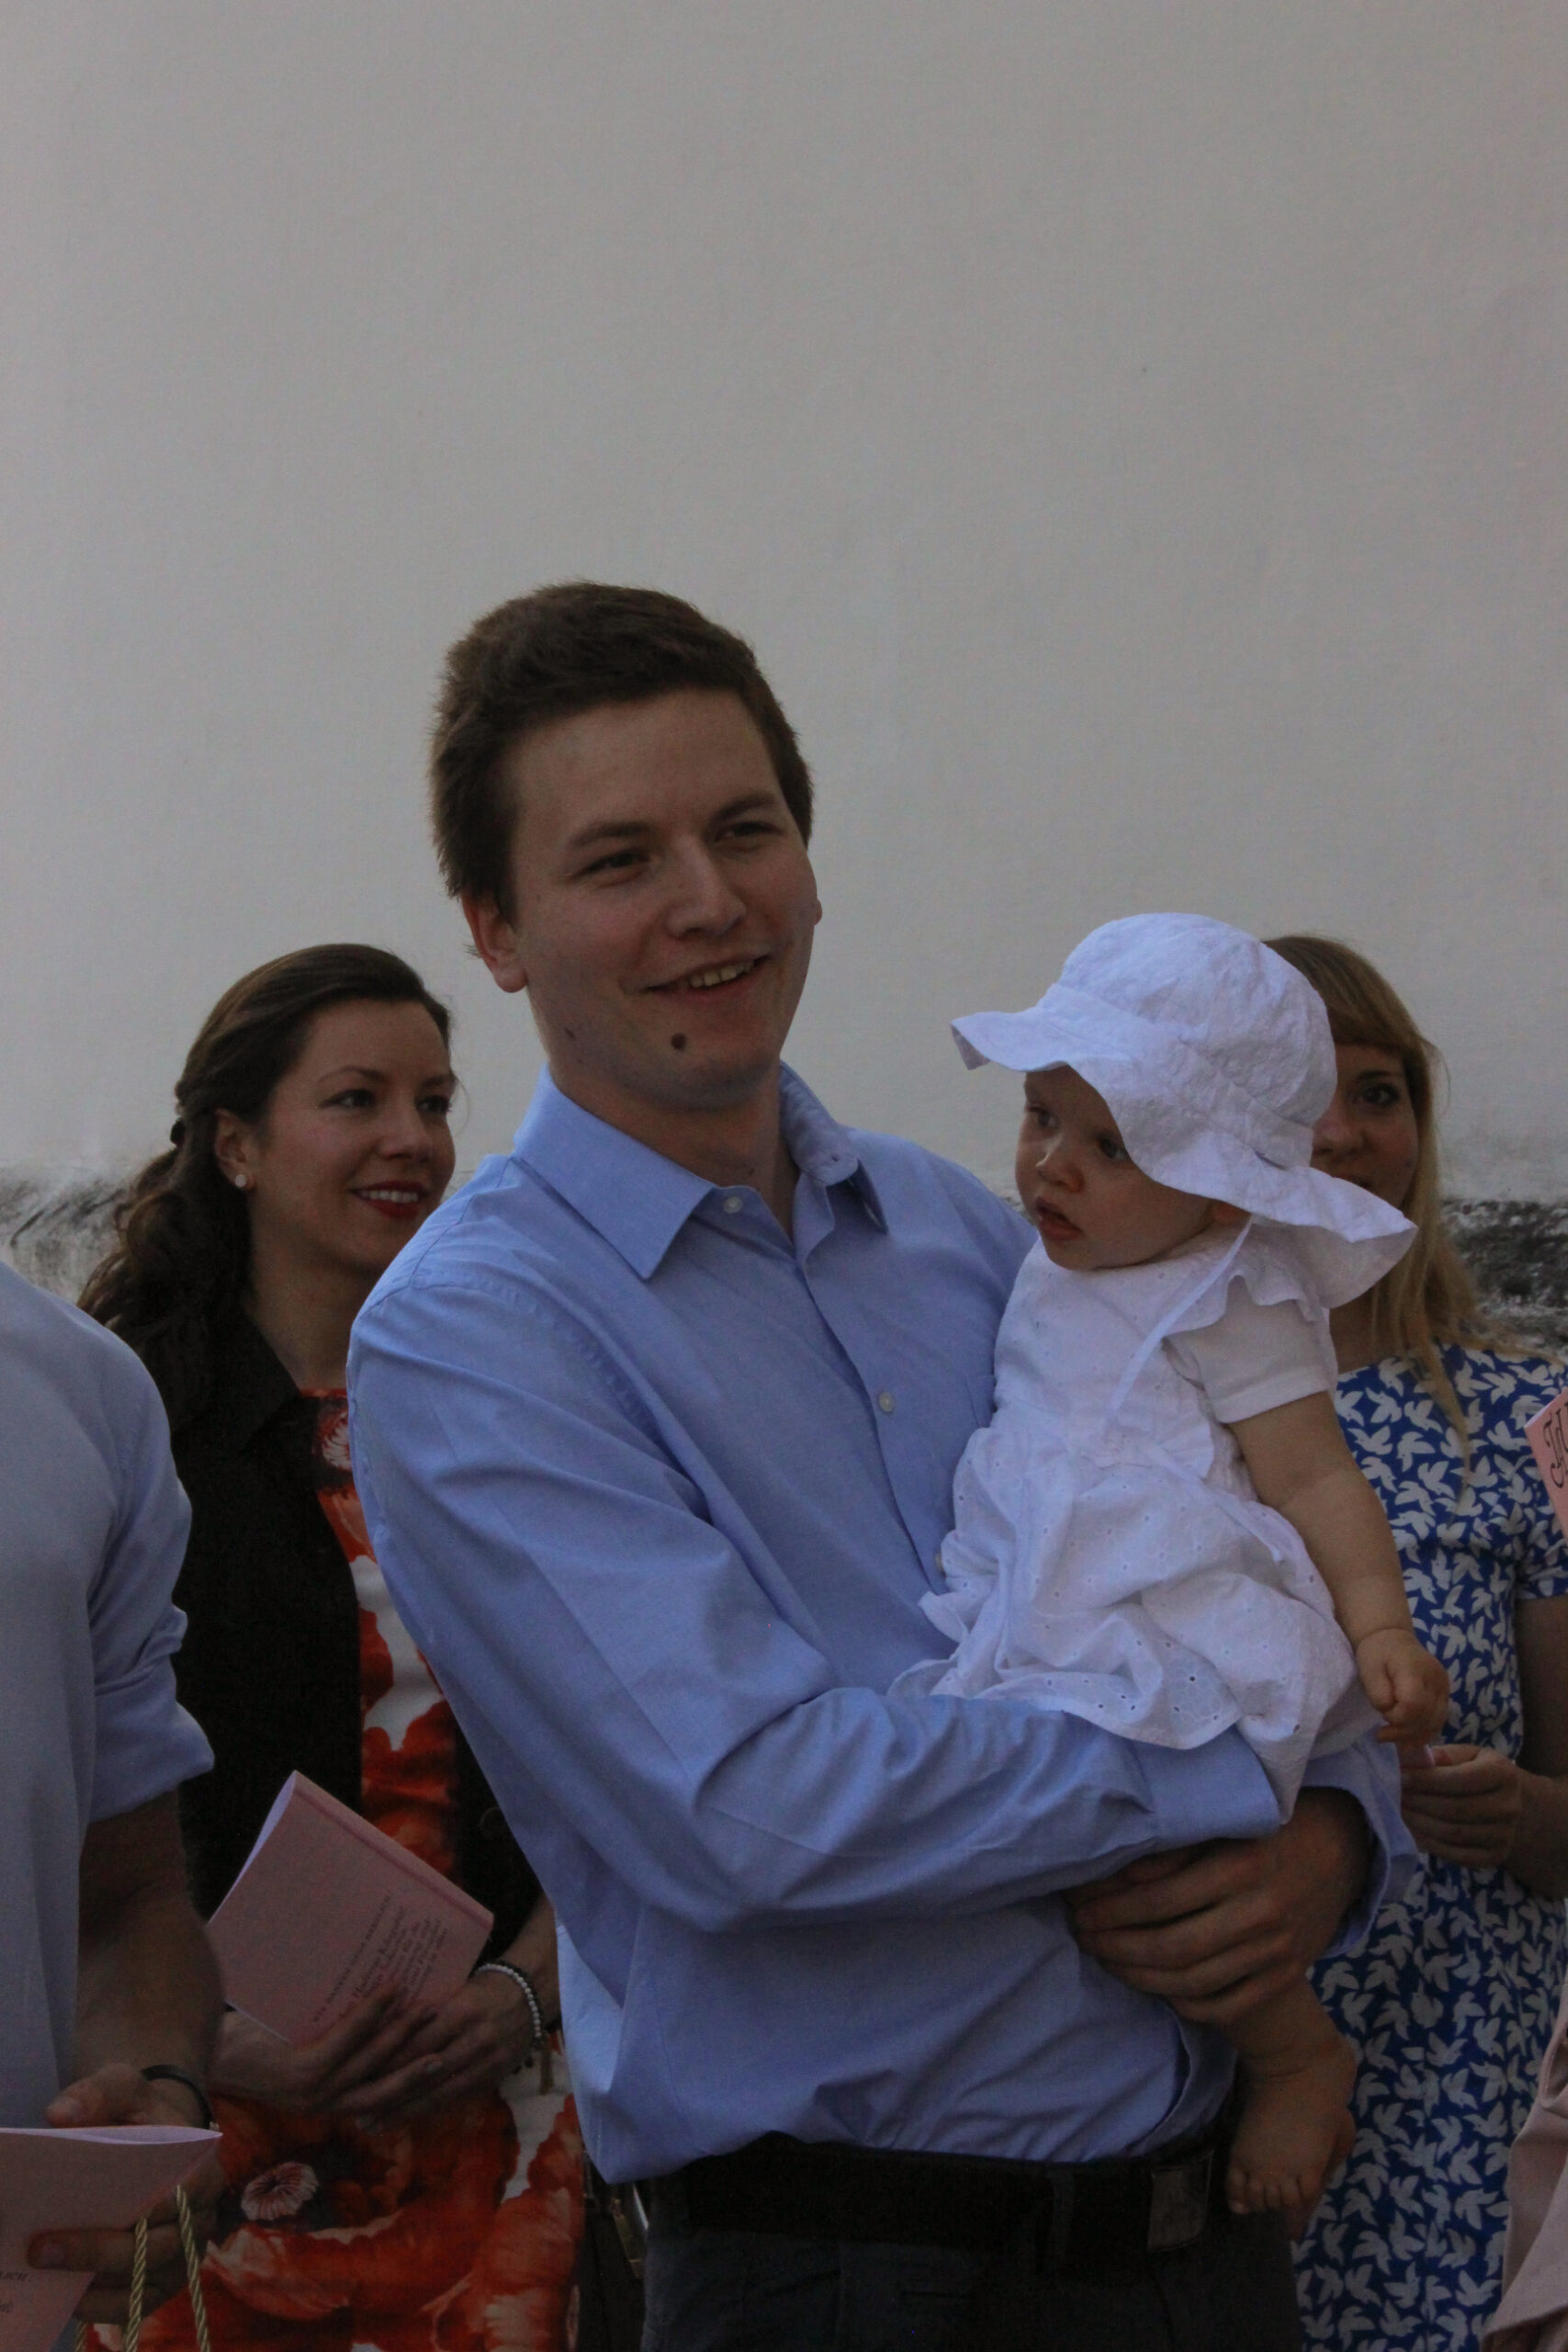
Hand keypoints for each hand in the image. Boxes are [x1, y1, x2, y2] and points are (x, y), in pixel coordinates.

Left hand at [29, 2063, 221, 2324]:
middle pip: (160, 2246)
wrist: (151, 2137)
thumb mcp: (124, 2087)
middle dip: (100, 2250)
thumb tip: (59, 2116)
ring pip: (145, 2282)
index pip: (190, 2195)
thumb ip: (97, 2093)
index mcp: (204, 2170)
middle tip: (43, 2247)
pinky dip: (100, 2306)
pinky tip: (66, 2293)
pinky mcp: (158, 2283)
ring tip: (46, 2268)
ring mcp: (181, 2257)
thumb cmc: (141, 2113)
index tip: (123, 2214)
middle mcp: (200, 2220)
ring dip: (96, 2280)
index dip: (159, 2209)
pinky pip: (133, 2305)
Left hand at [210, 1986, 432, 2111]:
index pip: (381, 2091)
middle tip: (450, 2033)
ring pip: (371, 2062)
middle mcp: (323, 2105)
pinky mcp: (300, 2074)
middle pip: (386, 2084)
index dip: (413, 2074)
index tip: (442, 2051)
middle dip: (421, 2060)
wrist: (206, 2047)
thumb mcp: (302, 2045)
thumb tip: (372, 2007)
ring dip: (402, 2032)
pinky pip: (345, 2044)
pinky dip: (370, 2017)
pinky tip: (388, 1993)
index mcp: (327, 2101)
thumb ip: (334, 2041)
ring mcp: (313, 2093)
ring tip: (426, 2006)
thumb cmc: (254, 2041)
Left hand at [344, 1972, 539, 2126]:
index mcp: (461, 2011)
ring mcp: (488, 2061)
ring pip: (440, 2093)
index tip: (355, 2081)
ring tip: (375, 2126)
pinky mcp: (496, 2076)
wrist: (532, 1991)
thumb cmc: (484, 1987)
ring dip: (406, 2112)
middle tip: (357, 2115)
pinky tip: (408, 2119)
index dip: (386, 2065)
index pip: (417, 2043)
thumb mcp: (455, 1992)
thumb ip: (426, 2015)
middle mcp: (474, 2039)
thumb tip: (380, 2035)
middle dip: (390, 2097)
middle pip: (425, 2074)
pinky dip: (431, 2110)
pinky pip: (458, 2098)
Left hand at [1065, 1789, 1368, 2027]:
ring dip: (1141, 1978)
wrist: (1340, 1847)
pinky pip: (1228, 2005)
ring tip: (1109, 1962)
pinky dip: (1187, 2003)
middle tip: (1084, 1939)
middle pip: (1171, 1948)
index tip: (1079, 1909)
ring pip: (1195, 1982)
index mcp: (1241, 1865)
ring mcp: (1278, 1951)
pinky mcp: (1288, 1976)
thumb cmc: (1266, 1827)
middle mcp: (1262, 1912)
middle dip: (1116, 1948)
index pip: (1158, 1900)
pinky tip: (1158, 1990)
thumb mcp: (1224, 1824)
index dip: (1110, 1910)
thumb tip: (1115, 1872)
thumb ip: (1175, 1848)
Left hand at [1358, 1628, 1449, 1746]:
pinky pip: (1439, 1720)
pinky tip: (1410, 1740)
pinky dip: (1425, 1732)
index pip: (1414, 1705)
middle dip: (1404, 1731)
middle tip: (1382, 1735)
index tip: (1382, 1715)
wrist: (1392, 1638)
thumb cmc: (1377, 1654)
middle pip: (1427, 1717)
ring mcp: (1444, 1687)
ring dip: (1415, 1736)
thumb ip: (1378, 1694)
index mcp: (1416, 1670)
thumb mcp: (1368, 1671)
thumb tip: (1390, 1712)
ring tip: (1395, 1741)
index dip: (1398, 1718)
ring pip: (1436, 1722)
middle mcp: (1437, 1679)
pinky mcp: (1445, 1694)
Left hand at [1399, 1743, 1523, 1869]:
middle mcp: (1509, 1806)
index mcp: (1503, 1773)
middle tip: (1395, 1796)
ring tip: (1400, 1812)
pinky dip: (1431, 1844)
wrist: (1507, 1803)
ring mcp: (1505, 1835)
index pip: (1461, 1779)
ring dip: (1421, 1823)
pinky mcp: (1496, 1856)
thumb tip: (1405, 1757)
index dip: (1426, 1779)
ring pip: (1454, 1833)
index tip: (1400, 1777)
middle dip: (1420, 1802)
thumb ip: (1439, 1756)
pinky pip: (1457, 1854)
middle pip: (1456, 1808)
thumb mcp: (1464, 1755)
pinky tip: (1413, 1831)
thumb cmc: (1477, 1771)